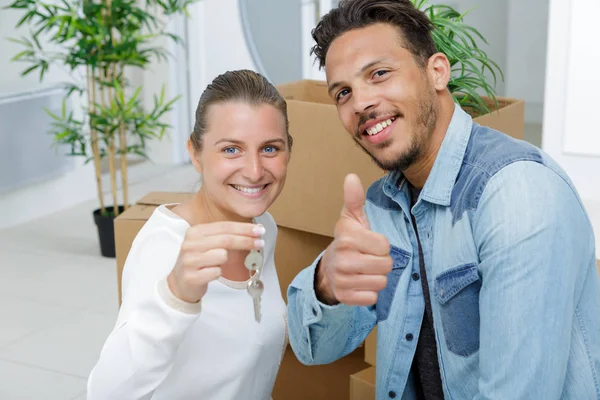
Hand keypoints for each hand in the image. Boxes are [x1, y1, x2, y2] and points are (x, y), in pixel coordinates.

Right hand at [167, 221, 264, 302]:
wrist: (179, 284)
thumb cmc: (199, 262)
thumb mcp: (208, 244)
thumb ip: (226, 237)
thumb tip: (253, 232)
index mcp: (195, 232)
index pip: (224, 226)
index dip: (244, 228)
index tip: (260, 230)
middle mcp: (190, 244)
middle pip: (226, 240)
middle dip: (246, 241)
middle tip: (261, 243)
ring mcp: (189, 260)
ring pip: (222, 255)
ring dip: (225, 261)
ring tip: (216, 265)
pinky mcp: (191, 277)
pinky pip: (216, 272)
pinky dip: (217, 273)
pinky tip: (210, 274)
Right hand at [316, 174, 392, 305]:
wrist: (328, 269)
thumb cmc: (347, 242)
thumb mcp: (351, 219)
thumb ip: (354, 198)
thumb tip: (351, 176)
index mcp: (347, 238)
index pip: (385, 246)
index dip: (381, 246)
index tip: (370, 244)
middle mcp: (342, 260)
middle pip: (386, 266)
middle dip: (382, 263)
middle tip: (369, 258)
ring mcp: (342, 280)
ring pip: (381, 282)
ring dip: (377, 277)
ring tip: (365, 271)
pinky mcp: (344, 297)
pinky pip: (372, 298)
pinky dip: (370, 293)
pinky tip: (360, 283)